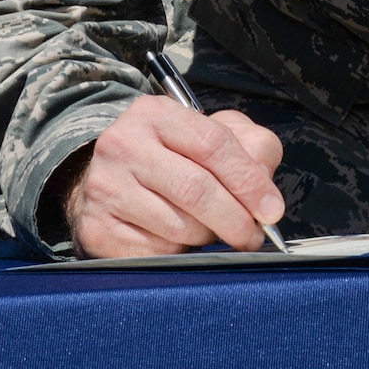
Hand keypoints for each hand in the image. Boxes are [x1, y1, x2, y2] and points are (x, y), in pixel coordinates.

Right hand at [64, 95, 286, 257]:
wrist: (109, 182)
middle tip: (252, 236)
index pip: (213, 144)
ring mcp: (104, 187)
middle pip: (196, 189)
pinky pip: (154, 254)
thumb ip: (251, 148)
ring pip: (177, 227)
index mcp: (155, 114)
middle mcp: (123, 145)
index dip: (249, 181)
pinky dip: (177, 255)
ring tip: (210, 232)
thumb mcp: (213, 136)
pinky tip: (178, 242)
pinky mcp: (96, 228)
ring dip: (206, 238)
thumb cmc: (172, 159)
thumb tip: (265, 191)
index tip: (271, 210)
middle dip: (235, 219)